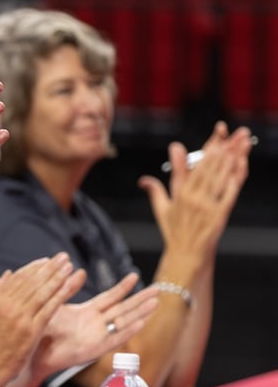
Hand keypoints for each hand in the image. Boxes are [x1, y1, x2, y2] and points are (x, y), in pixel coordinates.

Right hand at [0, 253, 84, 383]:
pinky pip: (49, 308)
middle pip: (34, 281)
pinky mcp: (32, 330)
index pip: (20, 277)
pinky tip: (68, 286)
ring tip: (69, 267)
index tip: (47, 260)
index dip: (35, 267)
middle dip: (50, 267)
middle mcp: (8, 305)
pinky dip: (59, 295)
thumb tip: (8, 273)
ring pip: (43, 292)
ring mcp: (21, 317)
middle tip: (63, 257)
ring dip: (58, 277)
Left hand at [33, 273, 158, 376]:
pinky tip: (140, 323)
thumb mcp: (57, 305)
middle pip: (122, 309)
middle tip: (158, 290)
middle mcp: (95, 325)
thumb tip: (78, 270)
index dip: (123, 287)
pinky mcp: (93, 350)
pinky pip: (113, 340)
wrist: (32, 352)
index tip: (135, 275)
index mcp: (86, 313)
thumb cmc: (41, 330)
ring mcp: (96, 337)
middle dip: (140, 300)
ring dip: (140, 314)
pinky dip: (127, 332)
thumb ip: (68, 289)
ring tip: (156, 303)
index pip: (109, 297)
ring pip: (123, 323)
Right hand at [138, 121, 251, 268]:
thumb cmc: (174, 232)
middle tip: (235, 132)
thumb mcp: (162, 209)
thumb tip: (143, 179)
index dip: (207, 147)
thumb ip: (155, 189)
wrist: (186, 254)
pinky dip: (236, 177)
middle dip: (224, 147)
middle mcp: (192, 197)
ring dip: (233, 157)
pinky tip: (242, 164)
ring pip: (221, 175)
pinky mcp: (219, 214)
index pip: (194, 164)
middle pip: (210, 166)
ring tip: (242, 141)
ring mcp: (207, 205)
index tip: (217, 132)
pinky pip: (230, 191)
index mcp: (180, 193)